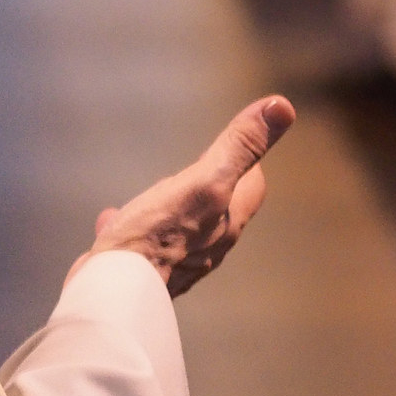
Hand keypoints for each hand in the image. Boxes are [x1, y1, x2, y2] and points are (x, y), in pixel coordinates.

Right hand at [69, 96, 296, 296]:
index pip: (253, 187)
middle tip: (198, 168)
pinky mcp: (145, 268)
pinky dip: (140, 226)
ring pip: (185, 227)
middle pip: (221, 209)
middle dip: (213, 187)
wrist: (114, 288)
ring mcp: (177, 259)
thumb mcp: (203, 181)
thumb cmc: (157, 234)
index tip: (238, 148)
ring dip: (178, 209)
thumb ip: (240, 146)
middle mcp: (209, 245)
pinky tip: (116, 219)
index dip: (249, 166)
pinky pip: (147, 241)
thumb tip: (281, 106)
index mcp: (227, 221)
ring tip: (160, 195)